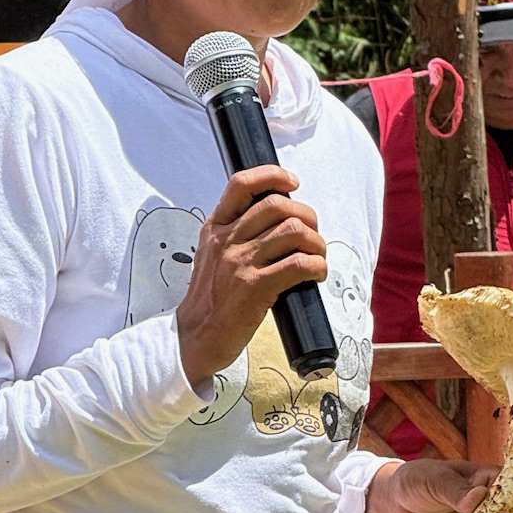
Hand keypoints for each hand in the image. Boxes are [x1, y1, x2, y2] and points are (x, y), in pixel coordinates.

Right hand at [176, 165, 327, 388]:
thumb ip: (235, 234)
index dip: (272, 175)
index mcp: (216, 228)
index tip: (292, 183)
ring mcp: (240, 262)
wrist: (196, 337)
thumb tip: (275, 219)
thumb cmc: (209, 300)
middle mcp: (227, 240)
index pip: (241, 184)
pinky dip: (316, 266)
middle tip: (312, 234)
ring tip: (316, 257)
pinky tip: (315, 275)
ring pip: (293, 232)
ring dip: (316, 244)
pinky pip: (298, 264)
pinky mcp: (256, 287)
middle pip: (278, 205)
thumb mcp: (212, 255)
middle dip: (306, 216)